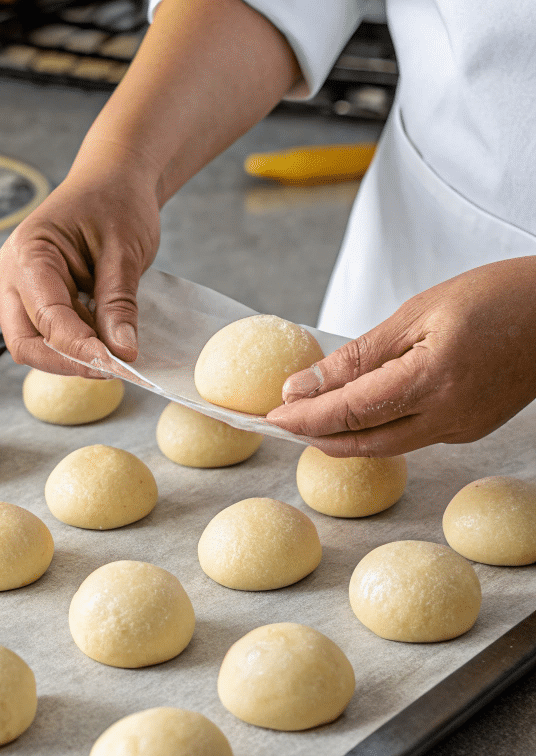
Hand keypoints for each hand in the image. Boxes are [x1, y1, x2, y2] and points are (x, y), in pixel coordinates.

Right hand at [0, 163, 159, 377]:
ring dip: (72, 355)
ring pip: (34, 343)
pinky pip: (49, 334)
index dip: (79, 349)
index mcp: (29, 253)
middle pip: (24, 342)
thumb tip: (122, 354)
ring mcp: (22, 289)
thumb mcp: (125, 251)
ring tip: (114, 352)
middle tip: (111, 369)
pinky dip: (77, 344)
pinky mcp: (38, 299)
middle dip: (65, 362)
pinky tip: (105, 339)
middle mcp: (14, 274)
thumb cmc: (118, 201)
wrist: (116, 178)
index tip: (114, 366)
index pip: (46, 318)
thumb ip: (119, 304)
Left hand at [266, 257, 535, 455]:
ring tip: (309, 416)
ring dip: (342, 437)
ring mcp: (461, 428)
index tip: (270, 415)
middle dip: (314, 436)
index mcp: (432, 379)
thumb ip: (359, 356)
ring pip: (385, 446)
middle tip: (280, 421)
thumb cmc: (498, 296)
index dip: (303, 418)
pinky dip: (376, 429)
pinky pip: (410, 437)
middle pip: (361, 443)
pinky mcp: (469, 429)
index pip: (348, 413)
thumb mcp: (418, 312)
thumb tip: (305, 385)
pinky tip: (358, 411)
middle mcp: (447, 415)